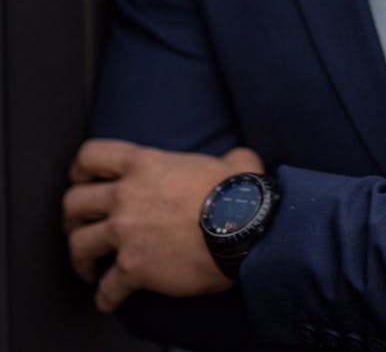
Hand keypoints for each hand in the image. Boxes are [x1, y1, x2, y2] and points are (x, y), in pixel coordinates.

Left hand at [62, 138, 263, 312]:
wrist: (242, 228)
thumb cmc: (238, 193)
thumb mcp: (233, 161)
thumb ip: (227, 157)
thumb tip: (239, 161)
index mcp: (143, 164)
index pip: (90, 157)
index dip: (79, 170)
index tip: (81, 180)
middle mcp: (126, 195)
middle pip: (73, 203)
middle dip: (71, 218)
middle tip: (79, 226)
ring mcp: (126, 232)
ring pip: (78, 245)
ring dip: (80, 258)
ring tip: (89, 268)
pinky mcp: (133, 268)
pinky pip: (106, 288)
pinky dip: (105, 297)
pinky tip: (109, 300)